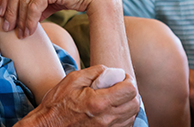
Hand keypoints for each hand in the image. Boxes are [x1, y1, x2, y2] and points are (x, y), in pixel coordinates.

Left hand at [0, 0, 118, 38]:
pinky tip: (29, 31)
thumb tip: (26, 17)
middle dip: (9, 11)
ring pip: (22, 0)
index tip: (2, 15)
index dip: (6, 0)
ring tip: (21, 33)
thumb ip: (40, 3)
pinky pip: (32, 6)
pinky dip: (28, 21)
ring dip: (19, 19)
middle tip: (6, 28)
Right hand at [19, 65, 139, 126]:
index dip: (128, 80)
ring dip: (127, 104)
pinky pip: (125, 126)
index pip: (130, 90)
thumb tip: (112, 71)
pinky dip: (123, 116)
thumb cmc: (57, 103)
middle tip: (118, 87)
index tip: (120, 77)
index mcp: (99, 102)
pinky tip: (111, 110)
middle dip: (130, 92)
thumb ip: (96, 72)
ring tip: (114, 99)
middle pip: (135, 103)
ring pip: (132, 116)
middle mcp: (107, 118)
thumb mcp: (73, 80)